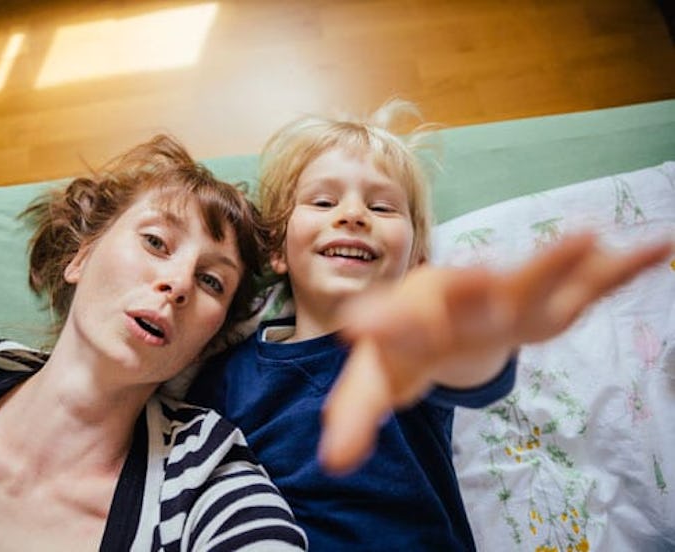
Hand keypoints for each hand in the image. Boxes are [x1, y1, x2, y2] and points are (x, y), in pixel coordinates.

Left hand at [319, 233, 673, 473]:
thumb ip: (354, 414)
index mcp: (415, 315)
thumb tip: (334, 464)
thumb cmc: (402, 346)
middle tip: (480, 274)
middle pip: (469, 293)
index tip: (357, 328)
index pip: (398, 324)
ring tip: (588, 239)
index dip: (380, 327)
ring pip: (534, 280)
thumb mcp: (374, 378)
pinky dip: (623, 268)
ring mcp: (506, 297)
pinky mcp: (542, 303)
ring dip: (558, 262)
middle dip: (474, 286)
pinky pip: (586, 285)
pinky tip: (659, 246)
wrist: (436, 312)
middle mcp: (459, 299)